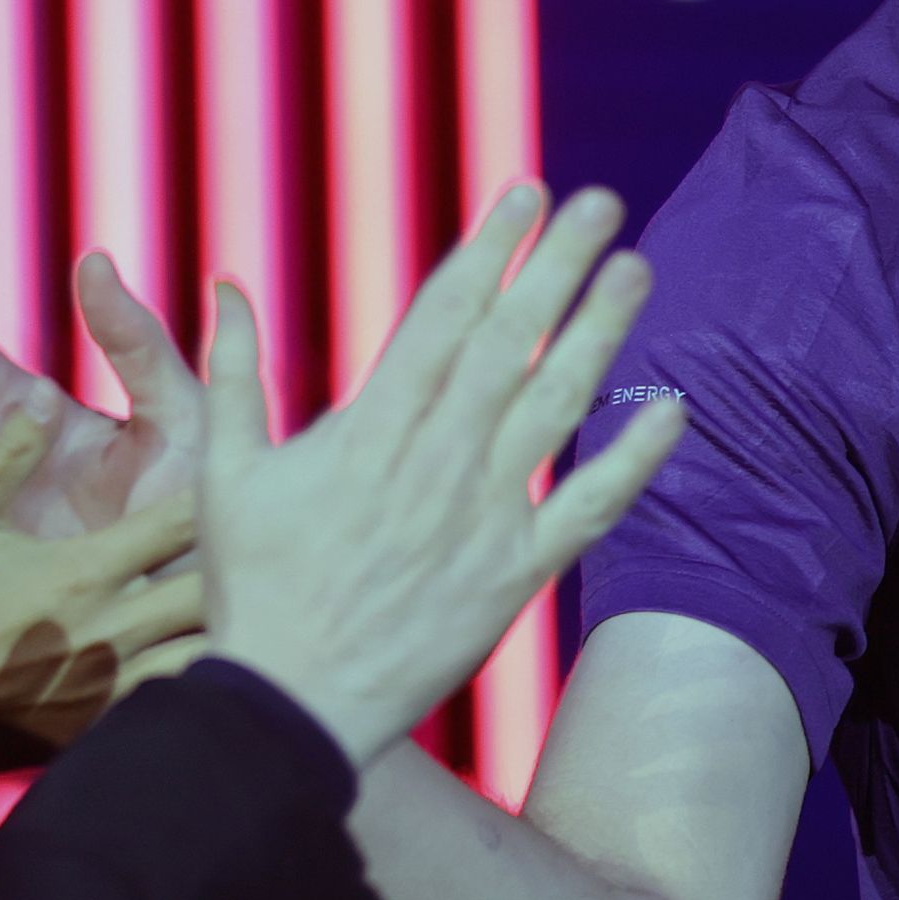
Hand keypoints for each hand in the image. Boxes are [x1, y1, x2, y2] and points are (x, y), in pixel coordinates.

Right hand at [147, 185, 685, 768]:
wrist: (291, 706)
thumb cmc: (253, 591)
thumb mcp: (224, 473)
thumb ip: (234, 374)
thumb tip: (227, 286)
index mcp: (371, 427)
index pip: (444, 313)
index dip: (489, 248)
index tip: (524, 193)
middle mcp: (438, 458)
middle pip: (510, 340)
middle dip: (557, 263)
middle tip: (601, 202)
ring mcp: (484, 515)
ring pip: (558, 404)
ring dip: (603, 330)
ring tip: (639, 268)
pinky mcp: (516, 572)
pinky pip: (591, 507)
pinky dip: (636, 459)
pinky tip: (674, 410)